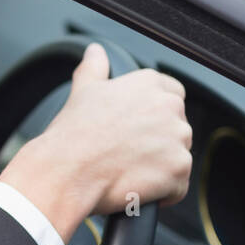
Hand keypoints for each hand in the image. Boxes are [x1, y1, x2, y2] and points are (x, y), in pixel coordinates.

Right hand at [0, 43, 191, 244]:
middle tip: (124, 153)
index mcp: (148, 84)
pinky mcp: (179, 169)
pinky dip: (162, 193)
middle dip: (157, 143)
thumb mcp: (82, 91)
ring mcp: (177, 139)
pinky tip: (136, 189)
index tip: (136, 129)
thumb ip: (95, 67)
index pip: (172, 94)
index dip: (154, 115)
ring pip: (177, 157)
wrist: (65, 171)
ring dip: (159, 168)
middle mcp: (168, 107)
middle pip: (177, 128)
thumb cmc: (72, 134)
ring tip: (127, 172)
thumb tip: (95, 51)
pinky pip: (178, 186)